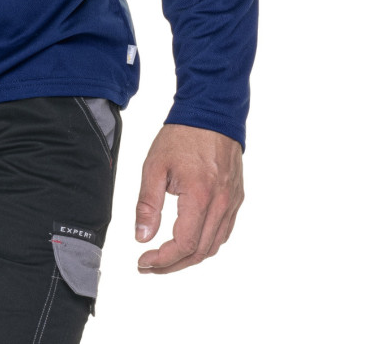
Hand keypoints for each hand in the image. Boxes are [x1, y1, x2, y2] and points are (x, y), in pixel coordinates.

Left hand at [134, 123, 243, 273]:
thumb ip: (148, 204)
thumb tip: (142, 237)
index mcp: (200, 196)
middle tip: (150, 265)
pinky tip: (189, 240)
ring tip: (166, 257)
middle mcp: (221, 204)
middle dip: (173, 264)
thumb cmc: (182, 136)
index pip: (184, 245)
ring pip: (214, 246)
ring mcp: (232, 202)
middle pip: (200, 252)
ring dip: (190, 258)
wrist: (211, 113)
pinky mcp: (236, 198)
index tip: (144, 261)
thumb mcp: (154, 166)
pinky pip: (223, 232)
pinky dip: (206, 243)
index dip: (163, 260)